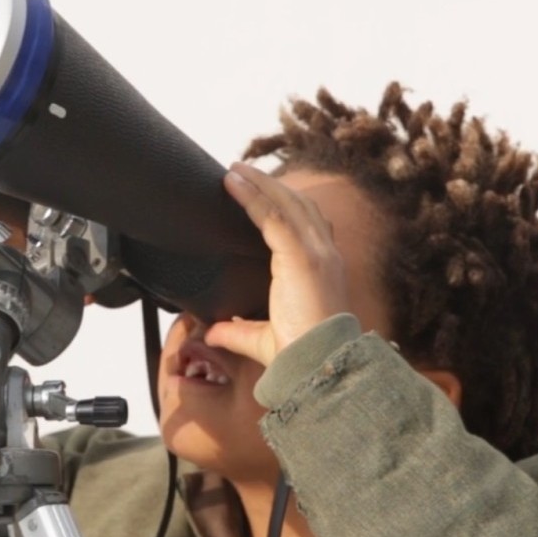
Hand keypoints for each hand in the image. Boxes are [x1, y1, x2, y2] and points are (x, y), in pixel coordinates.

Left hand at [204, 162, 351, 366]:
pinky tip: (233, 184)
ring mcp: (316, 252)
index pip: (306, 225)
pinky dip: (252, 195)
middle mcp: (324, 254)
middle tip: (241, 172)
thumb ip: (238, 331)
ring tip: (233, 171)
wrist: (316, 365)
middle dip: (270, 186)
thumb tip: (213, 332)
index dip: (284, 205)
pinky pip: (273, 215)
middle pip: (298, 205)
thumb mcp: (262, 339)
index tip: (260, 193)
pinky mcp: (301, 255)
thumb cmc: (298, 356)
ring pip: (286, 202)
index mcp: (322, 269)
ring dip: (259, 183)